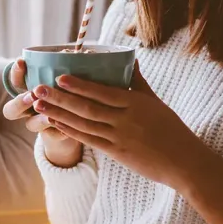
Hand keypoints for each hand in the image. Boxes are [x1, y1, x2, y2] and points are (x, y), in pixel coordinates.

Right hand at [1, 58, 82, 166]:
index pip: (15, 80)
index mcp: (27, 90)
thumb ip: (64, 66)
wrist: (77, 120)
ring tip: (50, 117)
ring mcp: (37, 123)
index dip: (16, 72)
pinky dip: (60, 132)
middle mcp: (27, 109)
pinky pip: (53, 136)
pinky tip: (68, 130)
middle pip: (11, 110)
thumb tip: (73, 51)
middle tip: (32, 95)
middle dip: (20, 102)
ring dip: (39, 120)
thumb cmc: (69, 89)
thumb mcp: (65, 77)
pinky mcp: (52, 136)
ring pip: (31, 125)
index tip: (21, 61)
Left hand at [32, 61, 222, 223]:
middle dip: (60, 98)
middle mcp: (125, 120)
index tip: (59, 76)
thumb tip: (129, 60)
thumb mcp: (156, 102)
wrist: (184, 162)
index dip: (79, 85)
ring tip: (39, 104)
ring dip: (59, 114)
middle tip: (38, 88)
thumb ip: (138, 83)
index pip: (102, 92)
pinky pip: (88, 140)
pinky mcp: (116, 153)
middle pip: (87, 107)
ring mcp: (119, 138)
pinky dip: (70, 130)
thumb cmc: (172, 129)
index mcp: (136, 103)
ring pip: (83, 124)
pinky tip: (55, 123)